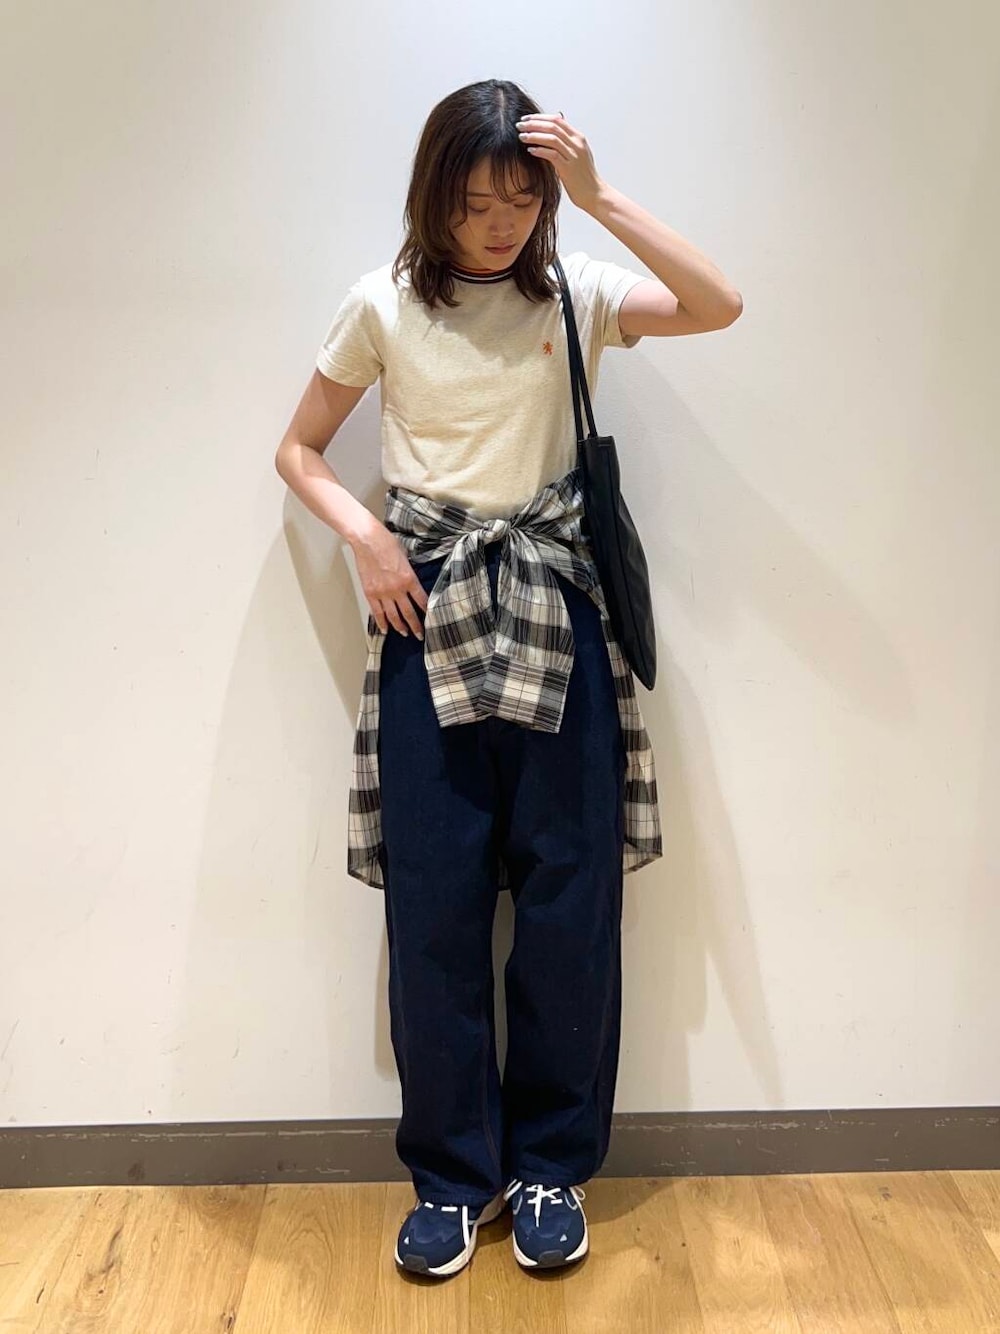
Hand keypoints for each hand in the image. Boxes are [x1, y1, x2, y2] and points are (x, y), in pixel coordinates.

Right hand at [350, 519, 427, 637]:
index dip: (426, 611)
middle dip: (415, 626)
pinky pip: (377, 612)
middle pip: (409, 613)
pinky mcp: (370, 593)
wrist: (368, 540)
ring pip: (393, 616)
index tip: (430, 619)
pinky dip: (381, 622)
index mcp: (409, 579)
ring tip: (404, 633)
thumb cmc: (387, 543)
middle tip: (419, 635)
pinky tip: (385, 629)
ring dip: (400, 626)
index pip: (421, 600)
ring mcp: (383, 593)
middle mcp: (397, 589)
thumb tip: (411, 582)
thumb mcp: (405, 557)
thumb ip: (409, 573)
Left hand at [514, 112, 605, 210]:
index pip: (557, 120)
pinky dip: (540, 151)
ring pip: (552, 138)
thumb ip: (566, 143)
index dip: (540, 117)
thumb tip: (552, 134)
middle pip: (553, 126)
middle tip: (519, 125)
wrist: (594, 194)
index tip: (526, 118)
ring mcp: (574, 156)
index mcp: (578, 138)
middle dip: (534, 123)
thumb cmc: (583, 177)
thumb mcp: (577, 155)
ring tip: (522, 137)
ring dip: (534, 135)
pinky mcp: (569, 169)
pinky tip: (530, 151)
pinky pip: (552, 155)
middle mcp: (577, 144)